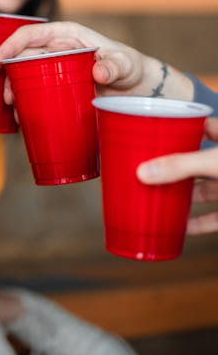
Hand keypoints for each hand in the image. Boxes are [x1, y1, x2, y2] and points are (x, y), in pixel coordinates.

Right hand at [0, 20, 192, 103]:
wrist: (138, 89)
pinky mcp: (58, 88)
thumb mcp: (125, 64)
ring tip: (15, 112)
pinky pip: (36, 92)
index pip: (31, 35)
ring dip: (15, 92)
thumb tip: (98, 72)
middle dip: (9, 76)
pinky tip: (24, 119)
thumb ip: (114, 66)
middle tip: (8, 99)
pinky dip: (27, 104)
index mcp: (67, 35)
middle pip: (23, 58)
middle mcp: (57, 50)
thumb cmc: (131, 67)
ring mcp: (56, 70)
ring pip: (25, 76)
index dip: (10, 45)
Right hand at [137, 118, 217, 234]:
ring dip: (182, 195)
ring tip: (155, 198)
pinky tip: (180, 228)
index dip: (177, 127)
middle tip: (145, 169)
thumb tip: (143, 172)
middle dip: (171, 166)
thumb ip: (181, 166)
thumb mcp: (213, 161)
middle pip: (194, 161)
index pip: (198, 126)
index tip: (152, 132)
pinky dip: (198, 223)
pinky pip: (214, 217)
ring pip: (203, 190)